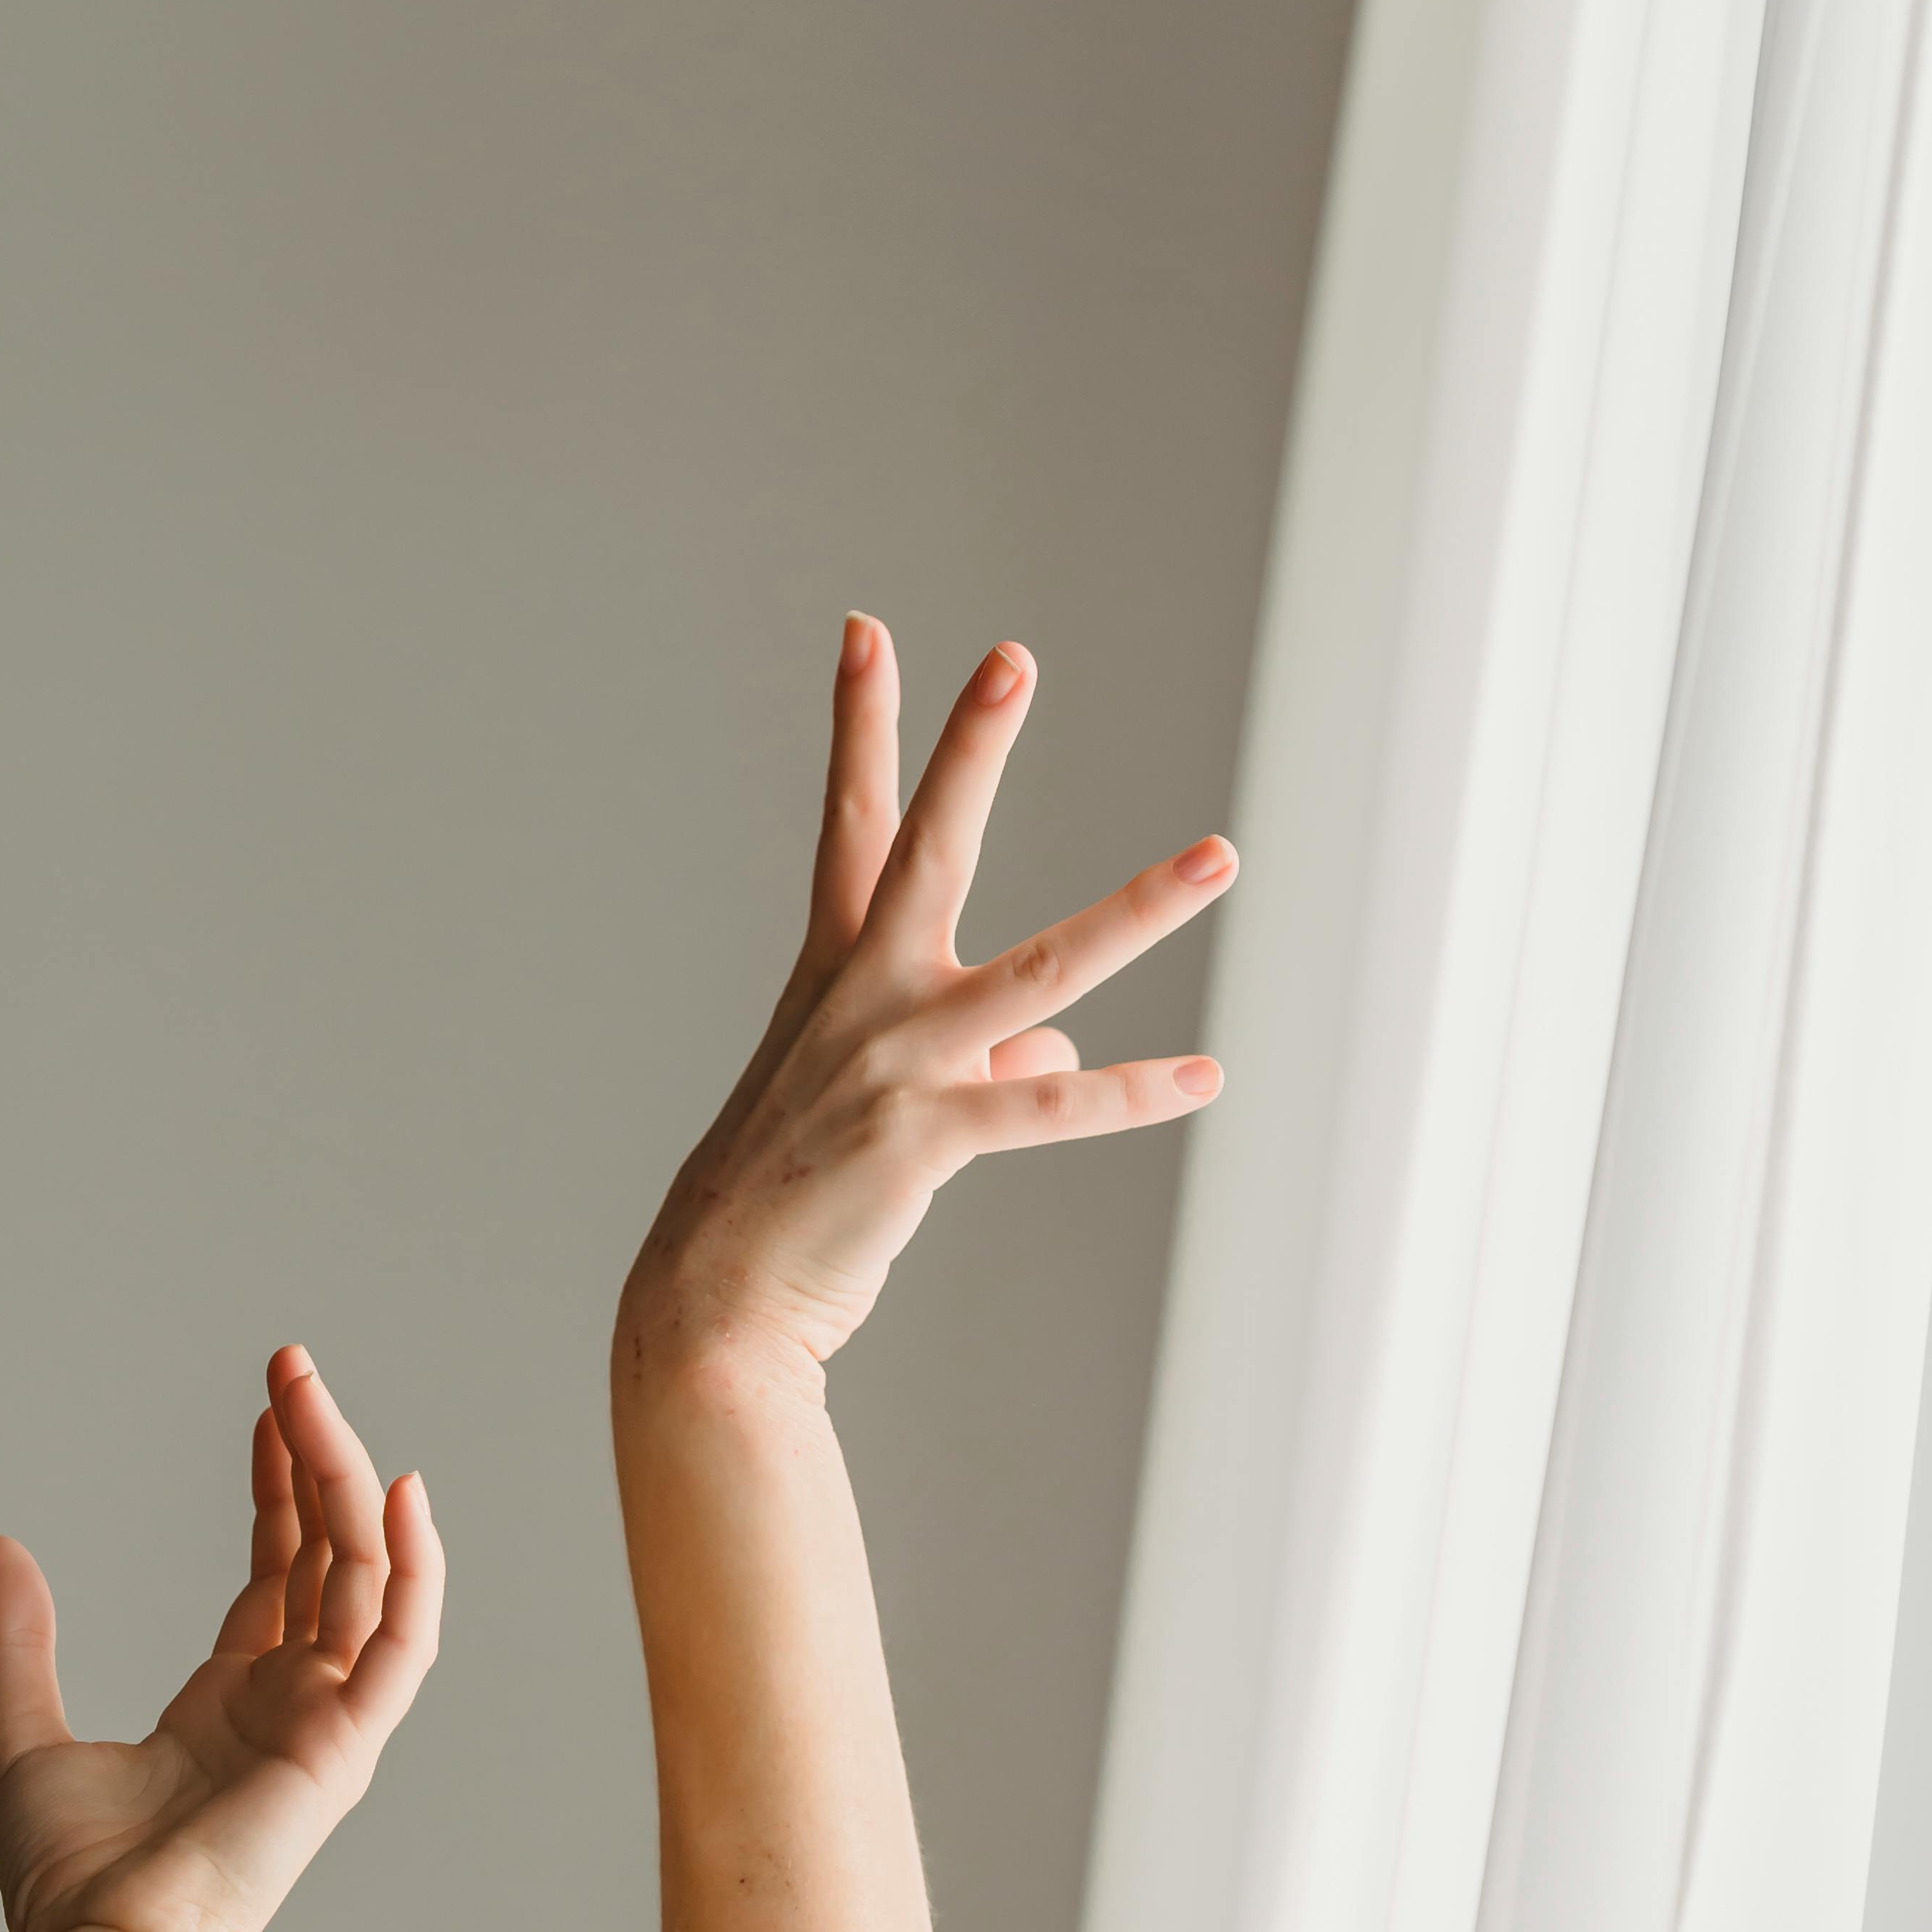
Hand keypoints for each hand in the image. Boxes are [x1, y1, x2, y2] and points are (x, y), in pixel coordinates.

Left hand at [0, 1347, 440, 1931]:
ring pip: (364, 1576)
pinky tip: (397, 1491)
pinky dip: (412, 1567)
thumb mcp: (24, 1735)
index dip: (275, 1486)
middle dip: (314, 1457)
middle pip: (326, 1555)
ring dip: (346, 1480)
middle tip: (288, 1366)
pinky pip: (402, 1640)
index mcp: (231, 1706)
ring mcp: (328, 1724)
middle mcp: (293, 1706)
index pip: (278, 1572)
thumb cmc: (70, 1883)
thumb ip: (19, 1641)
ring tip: (311, 1395)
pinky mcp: (347, 1745)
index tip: (264, 1407)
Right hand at [620, 619, 1234, 1377]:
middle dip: (970, 747)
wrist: (714, 1301)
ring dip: (1138, 911)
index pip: (851, 825)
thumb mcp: (878, 1111)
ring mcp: (894, 1062)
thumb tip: (1056, 1060)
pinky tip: (1204, 1078)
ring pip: (1043, 970)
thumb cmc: (793, 1202)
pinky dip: (1132, 1093)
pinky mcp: (924, 1138)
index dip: (861, 726)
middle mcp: (863, 998)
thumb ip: (977, 1065)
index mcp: (836, 974)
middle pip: (928, 846)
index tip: (867, 631)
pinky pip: (1052, 1107)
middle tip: (1013, 656)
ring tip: (1217, 858)